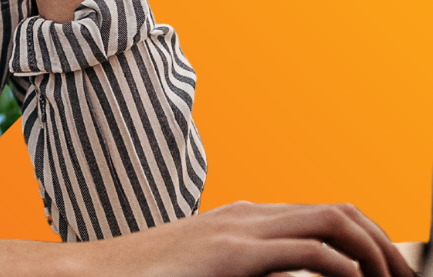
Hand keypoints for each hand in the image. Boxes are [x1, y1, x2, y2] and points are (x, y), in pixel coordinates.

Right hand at [76, 201, 416, 276]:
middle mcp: (247, 215)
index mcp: (244, 219)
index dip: (368, 241)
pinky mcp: (230, 254)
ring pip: (334, 222)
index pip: (325, 215)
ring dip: (375, 253)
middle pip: (341, 211)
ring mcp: (239, 230)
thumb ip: (248, 270)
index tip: (387, 276)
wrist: (94, 274)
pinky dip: (345, 267)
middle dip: (385, 246)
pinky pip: (307, 252)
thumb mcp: (207, 270)